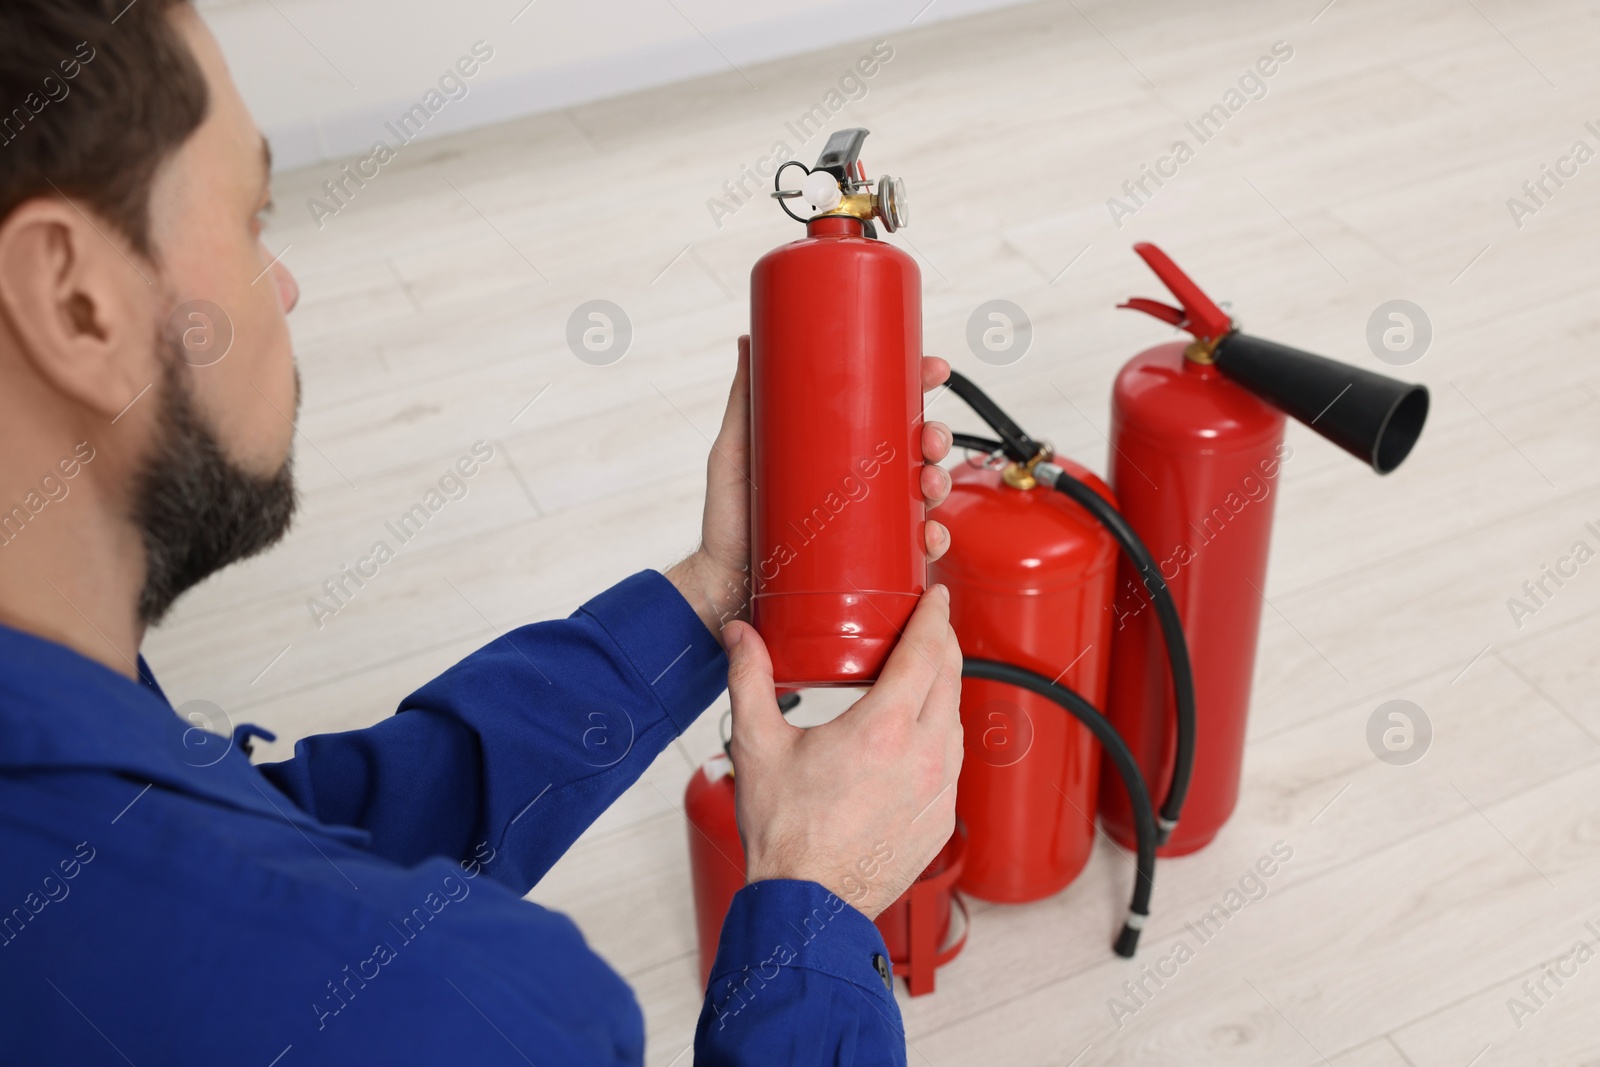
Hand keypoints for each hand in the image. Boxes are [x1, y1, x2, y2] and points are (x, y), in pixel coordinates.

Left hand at [667, 336, 954, 637]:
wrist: (721, 582)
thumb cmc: (728, 519)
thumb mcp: (736, 448)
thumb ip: (746, 397)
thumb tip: (750, 339)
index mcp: (838, 448)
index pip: (889, 410)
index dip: (919, 386)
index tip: (934, 370)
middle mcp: (859, 482)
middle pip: (916, 450)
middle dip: (936, 438)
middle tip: (929, 438)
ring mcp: (867, 521)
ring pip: (923, 495)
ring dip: (940, 484)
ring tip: (927, 486)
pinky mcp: (869, 560)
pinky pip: (913, 549)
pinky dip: (932, 541)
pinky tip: (927, 537)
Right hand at [722, 586, 962, 919]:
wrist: (809, 906)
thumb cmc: (785, 835)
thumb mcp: (757, 746)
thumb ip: (749, 679)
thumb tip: (740, 634)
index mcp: (883, 728)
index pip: (926, 651)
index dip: (934, 615)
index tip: (935, 596)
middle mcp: (923, 756)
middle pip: (950, 678)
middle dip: (943, 642)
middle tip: (929, 622)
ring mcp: (939, 790)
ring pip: (954, 720)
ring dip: (943, 689)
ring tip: (920, 675)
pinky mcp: (943, 819)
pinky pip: (951, 762)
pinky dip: (939, 736)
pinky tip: (916, 734)